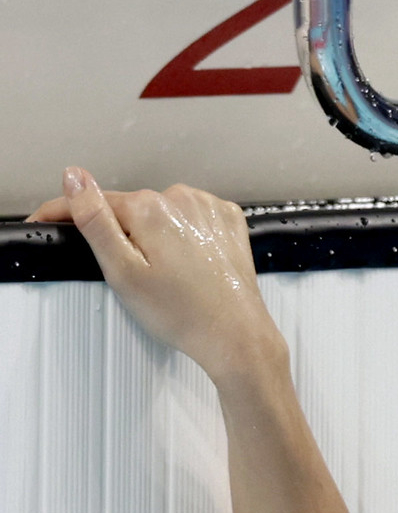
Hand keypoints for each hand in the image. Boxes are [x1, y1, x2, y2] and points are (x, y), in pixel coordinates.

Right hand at [29, 169, 279, 381]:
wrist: (235, 334)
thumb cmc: (182, 312)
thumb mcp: (122, 270)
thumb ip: (93, 220)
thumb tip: (74, 178)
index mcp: (150, 209)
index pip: (95, 201)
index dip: (66, 214)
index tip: (47, 223)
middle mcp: (181, 199)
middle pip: (132, 209)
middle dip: (123, 234)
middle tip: (135, 274)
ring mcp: (209, 208)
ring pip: (162, 213)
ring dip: (155, 234)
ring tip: (167, 273)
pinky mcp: (228, 221)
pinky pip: (193, 218)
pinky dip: (185, 234)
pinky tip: (189, 262)